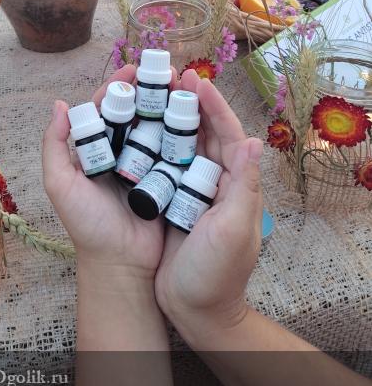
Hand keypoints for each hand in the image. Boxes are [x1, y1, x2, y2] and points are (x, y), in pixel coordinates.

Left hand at [43, 65, 166, 277]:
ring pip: (158, 126)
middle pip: (136, 111)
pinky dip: (185, 131)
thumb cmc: (87, 226)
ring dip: (169, 104)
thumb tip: (58, 104)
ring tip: (183, 85)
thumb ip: (54, 146)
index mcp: (96, 150)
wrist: (121, 264)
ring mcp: (147, 164)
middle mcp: (122, 152)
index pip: (106, 108)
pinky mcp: (168, 178)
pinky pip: (176, 149)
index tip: (134, 68)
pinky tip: (197, 114)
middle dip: (149, 89)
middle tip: (165, 71)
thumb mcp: (60, 185)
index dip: (118, 86)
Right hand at [154, 70, 262, 347]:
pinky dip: (151, 141)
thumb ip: (244, 186)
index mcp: (235, 182)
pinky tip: (133, 127)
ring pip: (180, 142)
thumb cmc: (217, 273)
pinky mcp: (170, 198)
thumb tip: (253, 140)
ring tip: (149, 92)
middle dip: (187, 101)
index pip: (227, 133)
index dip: (213, 104)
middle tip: (169, 75)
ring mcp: (191, 188)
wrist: (195, 309)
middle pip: (202, 131)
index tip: (196, 78)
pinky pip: (161, 161)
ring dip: (167, 116)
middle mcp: (214, 179)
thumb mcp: (233, 229)